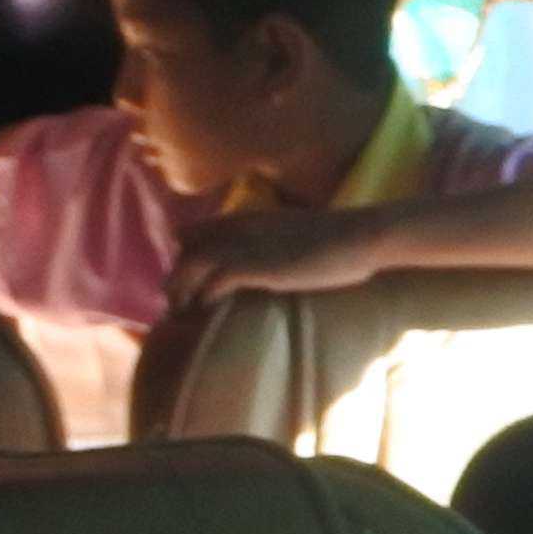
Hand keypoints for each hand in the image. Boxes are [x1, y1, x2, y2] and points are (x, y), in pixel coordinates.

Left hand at [168, 204, 386, 299]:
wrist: (357, 236)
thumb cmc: (336, 239)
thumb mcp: (293, 233)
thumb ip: (271, 240)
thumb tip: (268, 259)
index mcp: (246, 219)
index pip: (195, 232)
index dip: (186, 256)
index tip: (185, 281)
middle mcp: (239, 229)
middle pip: (187, 248)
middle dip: (176, 277)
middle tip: (174, 305)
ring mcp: (247, 246)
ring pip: (193, 264)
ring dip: (182, 290)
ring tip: (181, 314)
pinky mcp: (258, 267)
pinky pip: (216, 280)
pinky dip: (206, 297)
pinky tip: (207, 311)